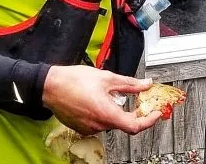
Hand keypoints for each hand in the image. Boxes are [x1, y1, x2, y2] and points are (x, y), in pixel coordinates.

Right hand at [42, 65, 161, 135]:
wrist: (50, 86)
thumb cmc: (74, 81)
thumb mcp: (107, 78)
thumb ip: (130, 83)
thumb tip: (146, 84)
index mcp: (107, 113)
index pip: (135, 126)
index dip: (149, 120)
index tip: (156, 113)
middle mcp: (98, 125)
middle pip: (124, 123)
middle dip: (134, 112)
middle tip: (140, 100)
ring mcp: (89, 128)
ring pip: (111, 122)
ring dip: (117, 111)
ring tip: (113, 95)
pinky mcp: (81, 127)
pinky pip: (99, 123)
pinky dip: (105, 113)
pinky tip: (101, 101)